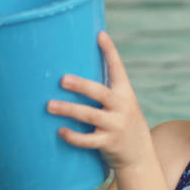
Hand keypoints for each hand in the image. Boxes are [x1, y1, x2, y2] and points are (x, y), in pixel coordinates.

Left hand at [47, 31, 152, 170]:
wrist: (140, 154)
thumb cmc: (121, 121)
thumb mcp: (121, 102)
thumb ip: (104, 88)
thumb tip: (75, 68)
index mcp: (124, 92)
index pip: (117, 68)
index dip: (110, 51)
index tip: (100, 35)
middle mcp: (122, 107)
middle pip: (100, 93)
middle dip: (81, 85)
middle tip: (62, 79)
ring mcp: (116, 125)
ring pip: (90, 116)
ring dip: (68, 110)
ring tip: (49, 105)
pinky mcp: (109, 143)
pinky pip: (88, 140)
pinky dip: (73, 136)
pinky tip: (60, 131)